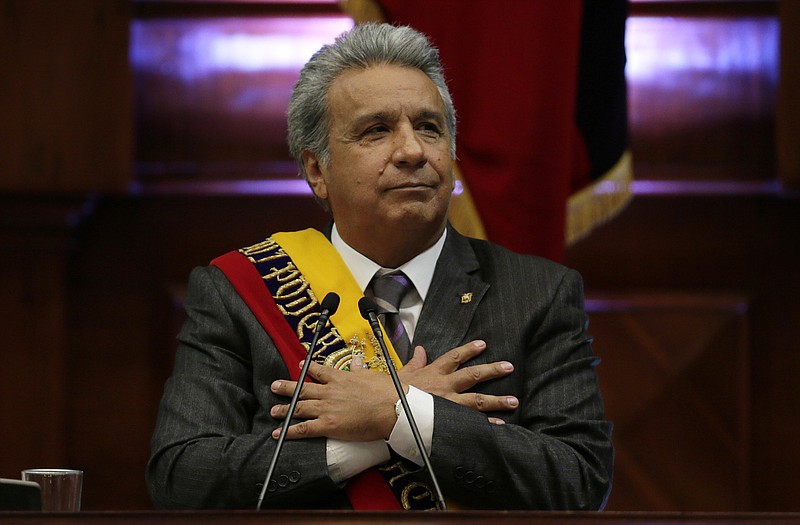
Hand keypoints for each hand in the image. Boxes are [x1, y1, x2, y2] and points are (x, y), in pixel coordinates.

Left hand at [269, 356, 398, 440]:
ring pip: (299, 408)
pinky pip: (304, 429)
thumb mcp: (372, 375)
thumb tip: (357, 361)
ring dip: (284, 410)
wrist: (392, 409)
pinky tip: (279, 433)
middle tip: (274, 387)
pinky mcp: (328, 425)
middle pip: (303, 389)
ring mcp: (327, 408)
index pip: (319, 371)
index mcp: (341, 378)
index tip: (300, 366)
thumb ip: (360, 369)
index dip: (308, 368)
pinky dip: (289, 431)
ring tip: (274, 411)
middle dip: (287, 388)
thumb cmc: (386, 393)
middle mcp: (330, 391)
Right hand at [399, 340, 517, 421]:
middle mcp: (445, 385)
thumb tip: (420, 350)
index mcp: (434, 372)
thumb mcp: (403, 372)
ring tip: (513, 400)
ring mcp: (449, 402)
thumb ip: (415, 362)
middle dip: (492, 370)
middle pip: (473, 375)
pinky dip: (486, 423)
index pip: (454, 357)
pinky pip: (471, 421)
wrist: (389, 408)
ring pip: (477, 399)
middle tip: (508, 367)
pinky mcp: (449, 419)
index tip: (482, 345)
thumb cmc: (393, 392)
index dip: (469, 350)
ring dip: (497, 400)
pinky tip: (499, 425)